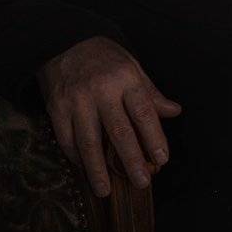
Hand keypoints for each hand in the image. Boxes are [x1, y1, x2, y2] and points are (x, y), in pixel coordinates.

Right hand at [38, 35, 182, 196]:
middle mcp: (102, 90)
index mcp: (126, 78)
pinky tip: (85, 170)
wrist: (63, 40)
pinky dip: (76, 158)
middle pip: (119, 131)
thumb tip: (174, 112)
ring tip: (105, 190)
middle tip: (141, 183)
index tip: (162, 159)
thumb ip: (151, 93)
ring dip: (97, 169)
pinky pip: (67, 138)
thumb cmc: (105, 58)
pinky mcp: (56, 108)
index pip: (144, 112)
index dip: (154, 138)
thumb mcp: (133, 66)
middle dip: (131, 160)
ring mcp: (77, 100)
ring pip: (89, 141)